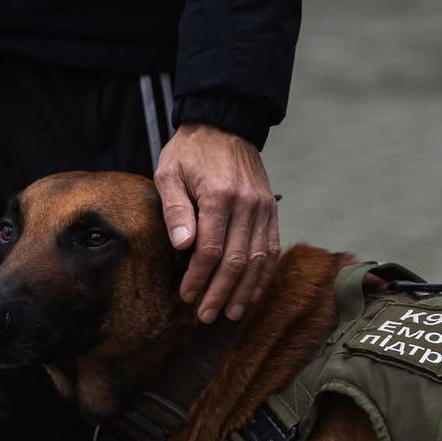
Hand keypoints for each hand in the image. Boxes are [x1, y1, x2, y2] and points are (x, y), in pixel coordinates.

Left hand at [154, 122, 280, 322]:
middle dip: (220, 292)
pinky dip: (262, 276)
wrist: (225, 125)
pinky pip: (272, 249)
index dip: (199, 277)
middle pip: (237, 260)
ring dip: (244, 291)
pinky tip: (251, 294)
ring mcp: (264, 208)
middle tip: (205, 316)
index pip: (212, 249)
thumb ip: (175, 210)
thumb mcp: (170, 173)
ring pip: (258, 260)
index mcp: (219, 195)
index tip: (187, 296)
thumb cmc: (191, 152)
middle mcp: (247, 204)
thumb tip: (183, 247)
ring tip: (229, 313)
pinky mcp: (271, 211)